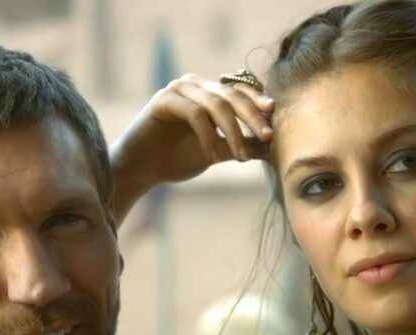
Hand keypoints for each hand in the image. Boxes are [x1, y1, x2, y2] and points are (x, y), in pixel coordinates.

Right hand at [110, 73, 274, 220]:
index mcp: (208, 92)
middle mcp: (195, 85)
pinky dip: (208, 136)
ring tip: (241, 157)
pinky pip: (195, 114)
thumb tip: (271, 146)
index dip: (258, 103)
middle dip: (253, 117)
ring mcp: (178, 89)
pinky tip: (212, 157)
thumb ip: (241, 144)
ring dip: (233, 132)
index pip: (240, 91)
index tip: (273, 120)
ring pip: (217, 105)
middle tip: (267, 138)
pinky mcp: (164, 99)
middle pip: (232, 95)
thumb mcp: (216, 152)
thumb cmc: (177, 159)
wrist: (141, 169)